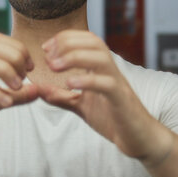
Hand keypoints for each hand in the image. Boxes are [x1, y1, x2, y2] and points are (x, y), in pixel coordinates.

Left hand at [38, 30, 170, 163]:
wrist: (138, 138)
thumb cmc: (113, 119)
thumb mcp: (81, 106)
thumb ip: (62, 97)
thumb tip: (39, 89)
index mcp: (102, 69)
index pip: (86, 40)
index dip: (65, 38)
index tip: (46, 48)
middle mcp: (111, 71)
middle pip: (93, 42)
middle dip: (68, 43)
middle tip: (48, 57)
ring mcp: (117, 83)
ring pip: (101, 58)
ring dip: (75, 57)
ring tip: (54, 66)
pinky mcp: (121, 99)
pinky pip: (107, 83)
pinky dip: (87, 80)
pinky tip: (70, 84)